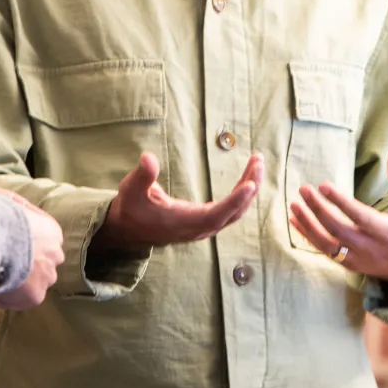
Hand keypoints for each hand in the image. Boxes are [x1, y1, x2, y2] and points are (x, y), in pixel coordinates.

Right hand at [0, 203, 64, 310]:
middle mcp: (56, 253)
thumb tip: (11, 212)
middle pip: (42, 265)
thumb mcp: (9, 203)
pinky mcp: (36, 295)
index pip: (44, 243)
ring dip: (15, 283)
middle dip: (24, 268)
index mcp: (52, 230)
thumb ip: (17, 212)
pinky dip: (2, 298)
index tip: (8, 250)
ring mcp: (48, 275)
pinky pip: (16, 301)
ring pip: (32, 284)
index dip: (24, 248)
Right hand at [92, 152, 262, 251]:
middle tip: (258, 161)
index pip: (215, 215)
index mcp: (183, 223)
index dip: (233, 202)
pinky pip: (230, 211)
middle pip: (232, 213)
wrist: (129, 229)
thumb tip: (147, 158)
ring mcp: (204, 228)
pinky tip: (247, 179)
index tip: (250, 185)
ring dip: (248, 190)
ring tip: (256, 163)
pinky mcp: (205, 222)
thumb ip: (142, 175)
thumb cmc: (131, 207)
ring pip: (234, 212)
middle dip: (249, 188)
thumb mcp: (131, 189)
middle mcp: (198, 229)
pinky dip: (242, 195)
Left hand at [288, 151, 387, 285]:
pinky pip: (326, 252)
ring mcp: (360, 260)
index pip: (361, 217)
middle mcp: (373, 249)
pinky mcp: (351, 265)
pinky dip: (308, 237)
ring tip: (294, 205)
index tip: (324, 186)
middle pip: (339, 231)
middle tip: (304, 190)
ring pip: (328, 245)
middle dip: (318, 210)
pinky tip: (295, 221)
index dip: (341, 202)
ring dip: (308, 225)